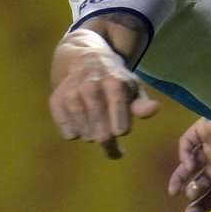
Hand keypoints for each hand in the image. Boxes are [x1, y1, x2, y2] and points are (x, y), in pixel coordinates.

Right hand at [48, 29, 159, 157]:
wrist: (87, 62)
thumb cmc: (116, 83)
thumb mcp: (133, 90)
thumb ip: (142, 104)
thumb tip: (154, 109)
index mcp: (114, 83)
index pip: (117, 112)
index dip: (120, 126)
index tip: (121, 131)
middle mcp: (91, 86)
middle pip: (100, 131)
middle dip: (108, 141)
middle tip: (115, 149)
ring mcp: (71, 94)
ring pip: (84, 133)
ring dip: (93, 136)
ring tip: (98, 129)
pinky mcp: (56, 101)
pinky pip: (68, 132)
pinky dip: (77, 134)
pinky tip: (83, 125)